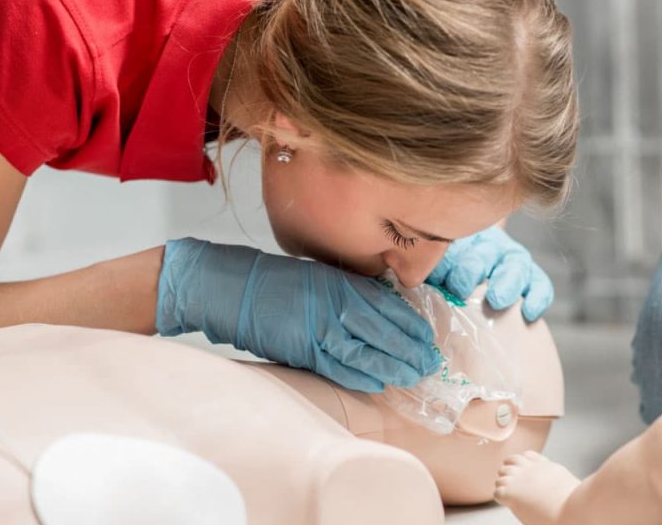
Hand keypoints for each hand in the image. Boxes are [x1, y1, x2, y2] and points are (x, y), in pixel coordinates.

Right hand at [156, 238, 441, 392]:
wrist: (231, 287)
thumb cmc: (272, 282)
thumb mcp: (318, 278)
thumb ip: (348, 292)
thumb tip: (380, 311)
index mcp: (342, 283)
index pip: (390, 307)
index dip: (413, 326)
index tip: (429, 339)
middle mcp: (337, 304)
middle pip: (386, 331)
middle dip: (412, 350)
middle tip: (430, 364)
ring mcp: (321, 327)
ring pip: (369, 352)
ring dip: (394, 367)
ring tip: (412, 377)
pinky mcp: (304, 349)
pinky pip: (340, 367)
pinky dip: (362, 376)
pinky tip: (379, 383)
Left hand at [426, 226, 552, 321]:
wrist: (474, 271)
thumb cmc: (444, 273)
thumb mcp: (431, 265)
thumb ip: (422, 270)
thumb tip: (407, 281)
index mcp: (459, 241)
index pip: (455, 244)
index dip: (447, 259)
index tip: (439, 277)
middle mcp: (488, 247)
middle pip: (484, 252)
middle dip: (472, 268)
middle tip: (461, 288)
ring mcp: (512, 260)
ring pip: (516, 264)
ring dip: (507, 281)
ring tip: (497, 300)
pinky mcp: (532, 278)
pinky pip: (540, 284)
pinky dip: (538, 297)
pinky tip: (529, 313)